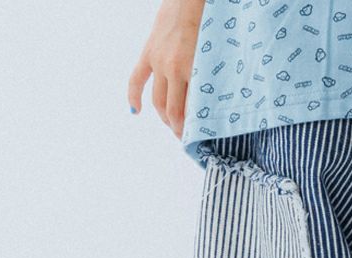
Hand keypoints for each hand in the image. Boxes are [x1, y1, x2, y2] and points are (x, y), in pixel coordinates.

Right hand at [128, 0, 204, 138]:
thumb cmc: (211, 23)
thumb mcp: (217, 56)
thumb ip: (211, 78)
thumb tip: (213, 102)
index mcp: (193, 72)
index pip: (189, 112)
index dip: (192, 130)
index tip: (198, 140)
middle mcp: (173, 69)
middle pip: (172, 110)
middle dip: (178, 128)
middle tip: (186, 137)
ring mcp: (158, 62)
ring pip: (157, 100)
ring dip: (163, 116)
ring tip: (171, 125)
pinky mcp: (149, 52)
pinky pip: (137, 79)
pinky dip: (134, 97)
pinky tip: (136, 112)